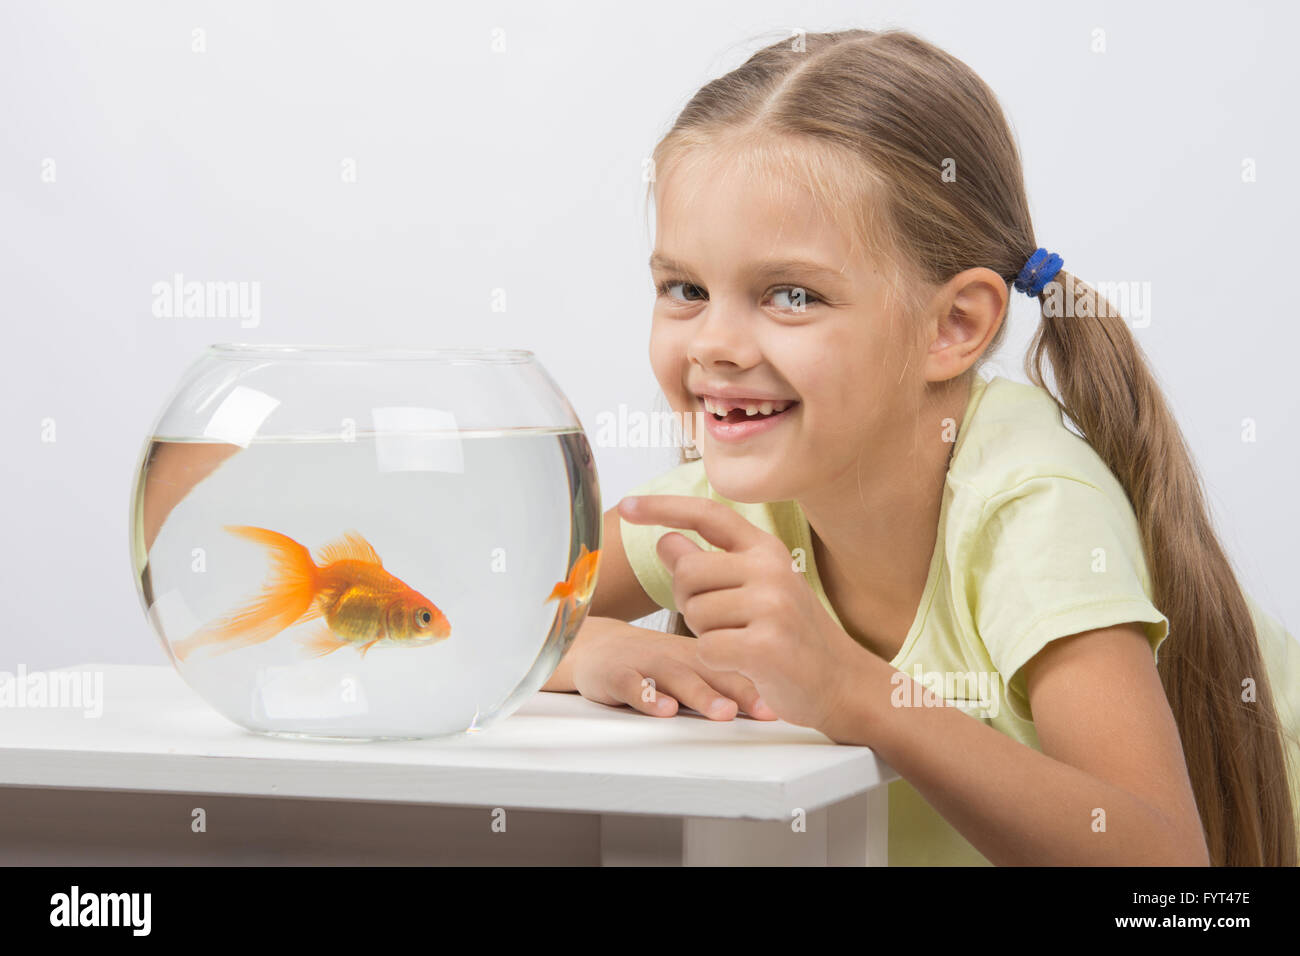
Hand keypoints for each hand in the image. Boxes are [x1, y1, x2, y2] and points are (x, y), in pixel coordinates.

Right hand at [567, 616, 778, 719]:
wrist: (595, 646)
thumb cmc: (651, 661)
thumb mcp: (689, 668)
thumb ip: (723, 682)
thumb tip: (775, 704)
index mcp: (697, 656)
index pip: (733, 667)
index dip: (759, 685)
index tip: (783, 704)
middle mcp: (675, 657)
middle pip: (712, 672)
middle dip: (740, 691)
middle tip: (765, 708)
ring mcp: (646, 664)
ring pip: (676, 678)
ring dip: (701, 695)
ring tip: (723, 713)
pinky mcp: (616, 673)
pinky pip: (631, 685)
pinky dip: (647, 696)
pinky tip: (664, 709)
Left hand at [617, 494, 869, 735]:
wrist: (842, 683)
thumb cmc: (791, 637)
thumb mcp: (755, 590)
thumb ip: (712, 565)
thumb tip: (667, 540)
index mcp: (766, 550)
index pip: (708, 514)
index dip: (663, 508)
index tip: (627, 506)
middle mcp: (770, 569)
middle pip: (687, 571)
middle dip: (689, 601)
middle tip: (721, 622)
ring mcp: (771, 606)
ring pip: (694, 613)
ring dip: (706, 635)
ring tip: (740, 643)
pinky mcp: (766, 645)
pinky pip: (706, 648)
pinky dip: (715, 661)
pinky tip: (743, 664)